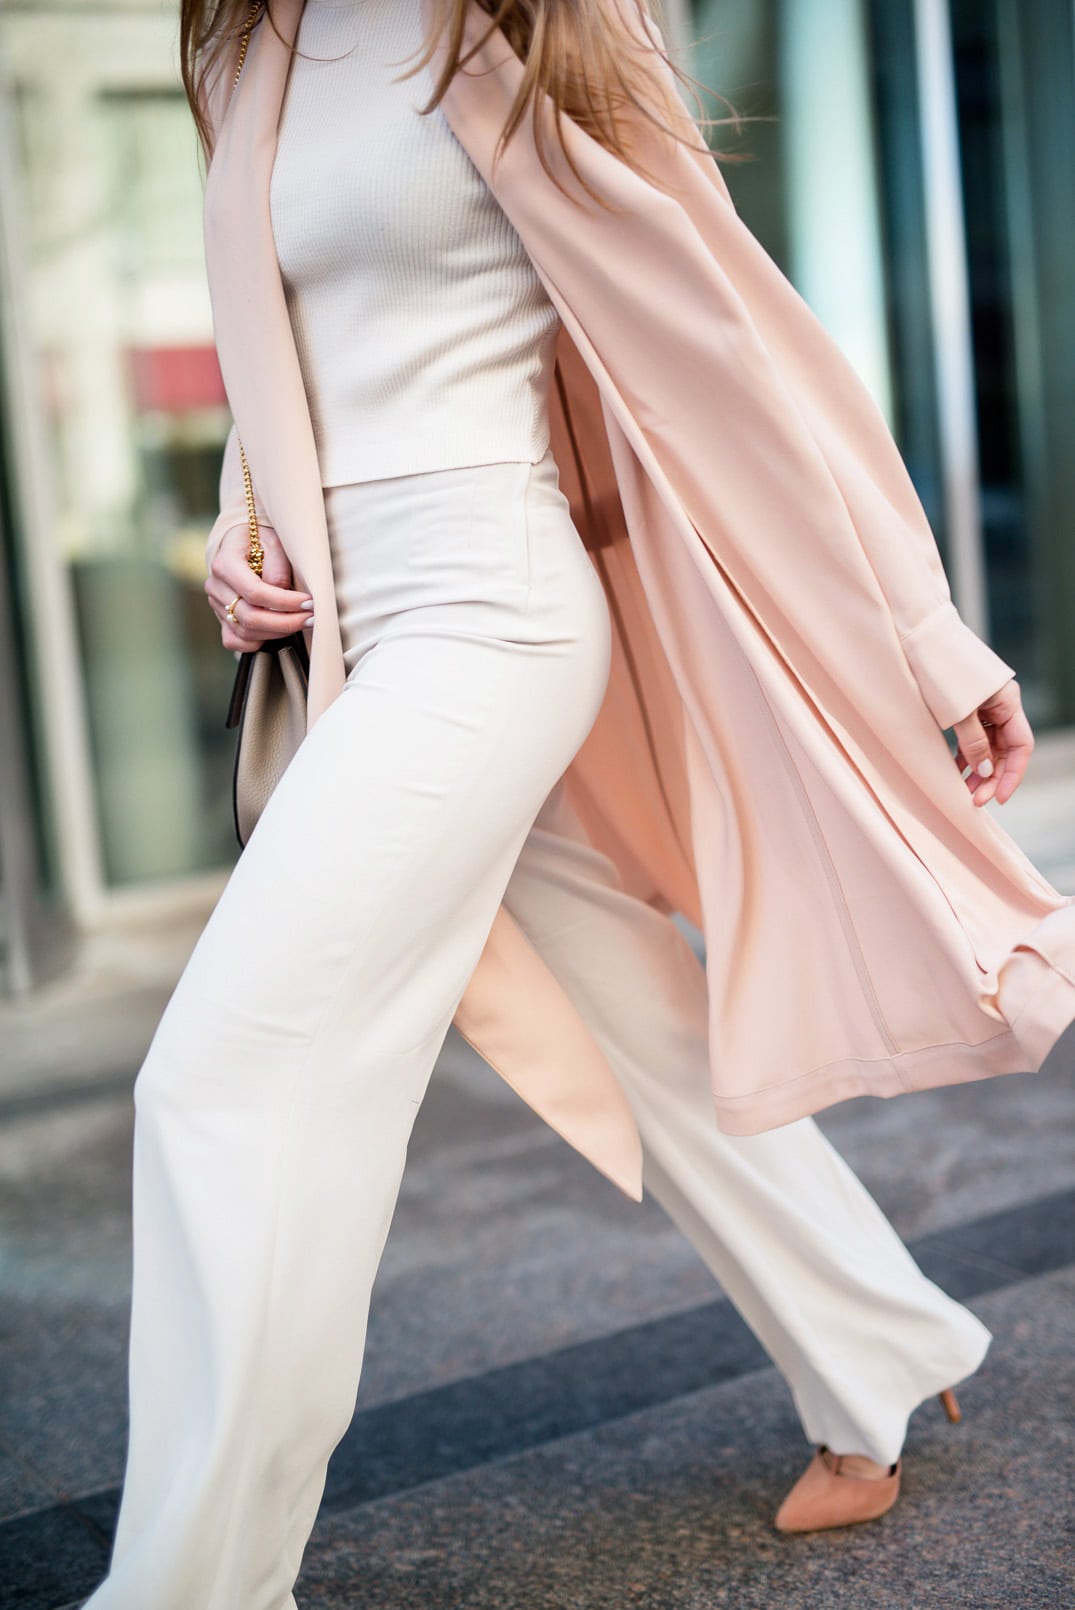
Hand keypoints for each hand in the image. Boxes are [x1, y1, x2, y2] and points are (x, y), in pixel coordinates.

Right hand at [205, 522, 313, 651]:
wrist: (242, 542)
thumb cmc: (261, 539)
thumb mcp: (273, 541)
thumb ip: (276, 567)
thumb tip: (282, 593)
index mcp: (225, 563)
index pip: (255, 592)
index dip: (285, 602)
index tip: (309, 602)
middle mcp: (216, 586)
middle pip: (250, 617)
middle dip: (285, 622)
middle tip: (311, 618)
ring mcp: (216, 605)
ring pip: (245, 632)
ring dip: (278, 632)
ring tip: (301, 622)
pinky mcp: (221, 618)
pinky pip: (234, 641)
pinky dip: (257, 642)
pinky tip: (277, 632)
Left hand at [951, 677, 1032, 806]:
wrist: (920, 639)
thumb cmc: (942, 670)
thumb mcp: (958, 711)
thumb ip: (973, 741)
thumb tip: (984, 770)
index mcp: (1008, 702)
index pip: (1021, 746)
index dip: (1012, 775)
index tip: (998, 798)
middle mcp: (1001, 705)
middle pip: (1004, 749)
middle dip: (992, 777)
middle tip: (974, 800)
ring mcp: (984, 706)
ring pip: (987, 746)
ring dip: (977, 769)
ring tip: (962, 792)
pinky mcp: (965, 707)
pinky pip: (971, 737)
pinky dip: (964, 755)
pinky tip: (954, 772)